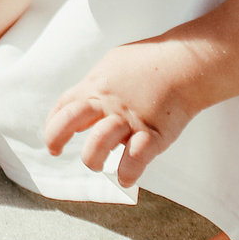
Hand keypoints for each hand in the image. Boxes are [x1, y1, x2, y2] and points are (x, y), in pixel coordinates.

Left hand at [42, 41, 199, 189]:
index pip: (64, 106)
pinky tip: (125, 178)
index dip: (53, 124)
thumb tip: (87, 96)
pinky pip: (136, 157)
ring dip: (92, 158)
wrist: (185, 63)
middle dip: (56, 136)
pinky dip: (128, 173)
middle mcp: (108, 103)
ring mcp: (130, 119)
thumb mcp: (113, 64)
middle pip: (71, 119)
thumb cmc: (150, 61)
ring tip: (97, 164)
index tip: (53, 140)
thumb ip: (98, 83)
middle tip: (55, 150)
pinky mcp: (153, 134)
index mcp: (96, 86)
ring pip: (99, 141)